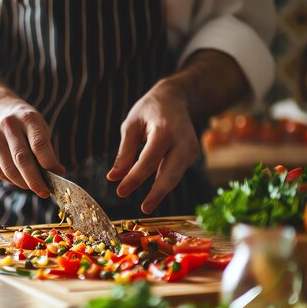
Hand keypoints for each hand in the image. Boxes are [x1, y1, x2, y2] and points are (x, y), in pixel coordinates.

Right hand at [0, 96, 64, 197]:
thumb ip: (46, 148)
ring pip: (9, 169)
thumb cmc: (22, 120)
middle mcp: (8, 125)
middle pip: (22, 159)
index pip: (39, 144)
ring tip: (33, 187)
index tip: (57, 176)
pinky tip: (19, 179)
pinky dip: (11, 180)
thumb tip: (57, 173)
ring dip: (23, 183)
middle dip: (35, 180)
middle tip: (44, 192)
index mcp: (27, 117)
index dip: (49, 163)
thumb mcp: (38, 126)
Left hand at [107, 82, 199, 213]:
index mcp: (164, 129)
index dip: (135, 178)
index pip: (148, 160)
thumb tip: (114, 178)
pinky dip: (165, 182)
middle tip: (143, 209)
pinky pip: (177, 172)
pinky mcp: (193, 154)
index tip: (120, 192)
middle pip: (170, 172)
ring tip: (146, 205)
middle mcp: (182, 139)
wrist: (176, 98)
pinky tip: (154, 192)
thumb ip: (124, 153)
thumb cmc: (149, 110)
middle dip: (157, 193)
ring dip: (162, 191)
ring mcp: (191, 147)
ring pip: (176, 175)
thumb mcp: (131, 126)